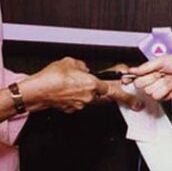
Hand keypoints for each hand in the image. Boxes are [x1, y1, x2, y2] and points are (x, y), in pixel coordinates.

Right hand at [22, 57, 139, 111]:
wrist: (35, 91)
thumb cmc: (50, 77)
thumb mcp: (70, 62)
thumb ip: (83, 66)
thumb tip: (85, 69)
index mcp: (91, 83)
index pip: (113, 87)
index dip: (125, 91)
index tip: (136, 98)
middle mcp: (88, 96)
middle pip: (105, 95)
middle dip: (114, 95)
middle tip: (133, 103)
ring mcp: (80, 104)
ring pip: (90, 97)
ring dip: (87, 91)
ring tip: (73, 83)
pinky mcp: (71, 109)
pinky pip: (79, 101)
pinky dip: (75, 95)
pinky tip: (66, 89)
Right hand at [128, 54, 171, 100]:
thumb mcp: (161, 60)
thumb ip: (146, 66)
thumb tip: (133, 69)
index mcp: (150, 70)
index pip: (135, 76)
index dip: (130, 78)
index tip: (126, 78)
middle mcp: (153, 80)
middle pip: (139, 85)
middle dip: (149, 78)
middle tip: (159, 74)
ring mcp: (158, 88)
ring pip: (149, 91)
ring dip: (159, 84)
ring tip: (167, 78)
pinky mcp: (164, 96)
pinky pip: (157, 96)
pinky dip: (165, 90)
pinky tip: (171, 85)